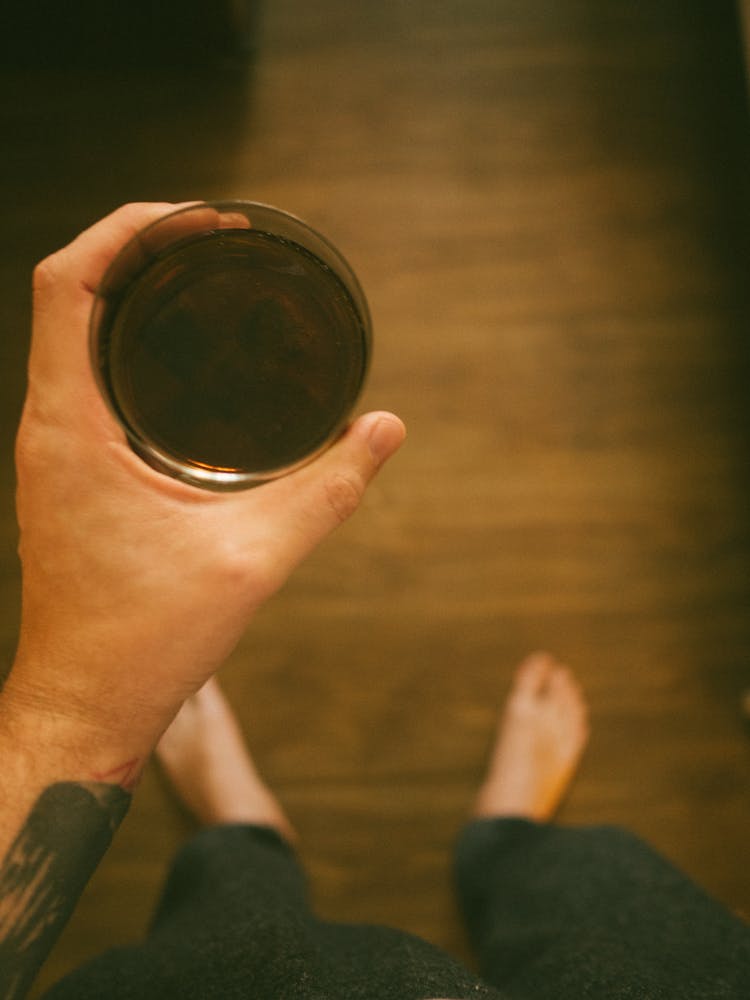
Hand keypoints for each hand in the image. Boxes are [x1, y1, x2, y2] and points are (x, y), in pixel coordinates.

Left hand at [7, 202, 404, 762]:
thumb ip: (327, 490)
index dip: (125, 229)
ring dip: (126, 291)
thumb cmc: (145, 640)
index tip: (195, 217)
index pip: (67, 283)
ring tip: (199, 276)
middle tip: (212, 235)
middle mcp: (47, 427)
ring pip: (70, 334)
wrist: (85, 702)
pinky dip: (123, 342)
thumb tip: (385, 430)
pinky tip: (180, 357)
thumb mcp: (253, 559)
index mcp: (71, 428)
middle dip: (134, 245)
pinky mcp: (67, 473)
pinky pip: (80, 376)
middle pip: (69, 293)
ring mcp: (52, 450)